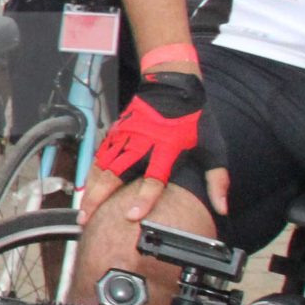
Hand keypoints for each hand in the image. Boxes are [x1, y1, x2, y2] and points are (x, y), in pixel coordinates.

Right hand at [82, 72, 226, 224]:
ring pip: (103, 166)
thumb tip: (222, 208)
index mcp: (166, 150)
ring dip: (91, 188)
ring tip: (82, 208)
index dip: (143, 199)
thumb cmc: (194, 118)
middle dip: (99, 198)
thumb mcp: (213, 148)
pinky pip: (101, 154)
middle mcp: (142, 144)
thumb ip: (217, 181)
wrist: (173, 85)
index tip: (131, 217)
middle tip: (85, 218)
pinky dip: (92, 172)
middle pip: (116, 176)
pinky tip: (87, 186)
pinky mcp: (117, 131)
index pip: (153, 180)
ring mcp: (125, 137)